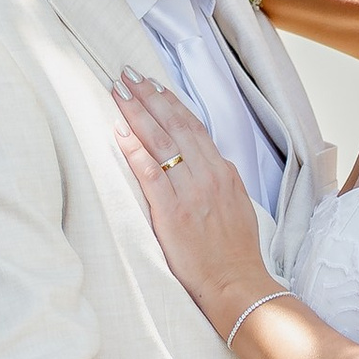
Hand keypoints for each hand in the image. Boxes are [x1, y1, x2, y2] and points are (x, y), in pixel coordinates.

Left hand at [112, 67, 269, 330]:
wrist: (237, 283)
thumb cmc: (235, 252)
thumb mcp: (239, 206)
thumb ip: (223, 181)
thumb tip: (211, 162)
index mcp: (223, 172)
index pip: (194, 127)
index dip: (172, 103)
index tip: (154, 85)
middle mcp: (208, 175)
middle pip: (175, 125)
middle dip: (150, 97)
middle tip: (128, 74)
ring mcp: (190, 192)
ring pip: (161, 142)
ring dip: (138, 113)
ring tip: (119, 91)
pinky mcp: (173, 212)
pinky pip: (150, 174)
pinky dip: (134, 150)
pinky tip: (119, 131)